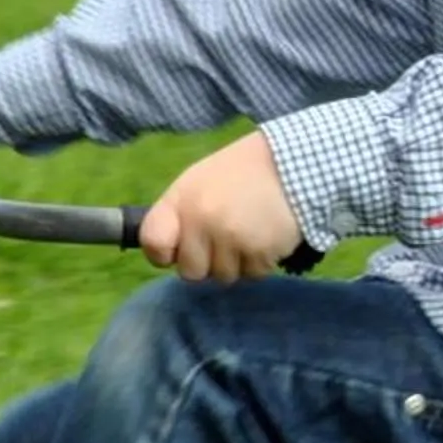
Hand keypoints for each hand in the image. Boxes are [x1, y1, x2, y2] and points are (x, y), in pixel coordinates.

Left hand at [141, 131, 302, 282]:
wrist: (290, 165)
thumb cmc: (238, 174)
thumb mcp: (196, 183)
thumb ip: (177, 216)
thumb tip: (168, 255)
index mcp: (181, 201)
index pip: (153, 244)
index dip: (164, 253)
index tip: (178, 248)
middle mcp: (202, 222)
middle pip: (190, 272)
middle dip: (206, 262)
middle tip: (224, 239)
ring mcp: (232, 239)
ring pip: (224, 277)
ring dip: (236, 263)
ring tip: (248, 235)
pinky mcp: (261, 252)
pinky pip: (253, 275)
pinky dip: (260, 263)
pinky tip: (266, 238)